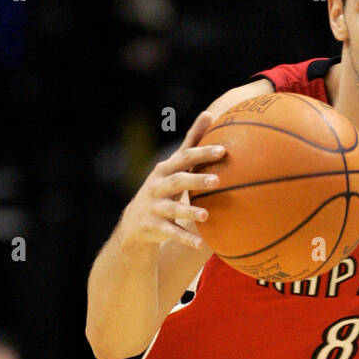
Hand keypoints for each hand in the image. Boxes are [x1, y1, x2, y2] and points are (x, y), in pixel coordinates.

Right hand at [119, 110, 225, 251]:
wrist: (135, 223)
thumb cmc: (162, 188)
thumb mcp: (173, 166)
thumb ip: (191, 143)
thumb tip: (209, 114)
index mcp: (165, 169)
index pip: (185, 157)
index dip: (203, 153)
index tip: (223, 150)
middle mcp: (158, 186)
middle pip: (178, 180)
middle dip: (196, 180)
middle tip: (217, 180)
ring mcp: (155, 207)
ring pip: (173, 208)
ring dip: (189, 210)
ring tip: (206, 215)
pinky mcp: (154, 227)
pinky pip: (172, 233)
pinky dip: (186, 239)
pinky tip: (202, 245)